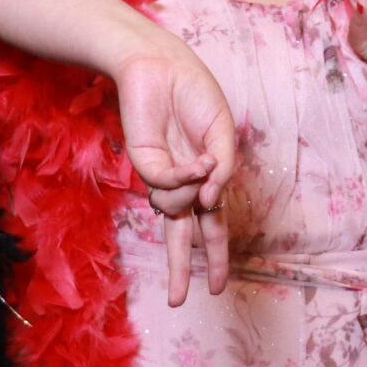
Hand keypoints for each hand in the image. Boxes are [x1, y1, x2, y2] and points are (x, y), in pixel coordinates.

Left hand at [112, 41, 236, 306]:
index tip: (216, 288)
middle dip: (182, 269)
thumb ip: (222, 171)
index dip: (215, 257)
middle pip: (181, 236)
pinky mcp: (143, 163)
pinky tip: (196, 160)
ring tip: (202, 161)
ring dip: (195, 192)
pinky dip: (186, 177)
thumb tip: (210, 203)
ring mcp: (161, 174)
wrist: (162, 64)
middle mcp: (181, 182)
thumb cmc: (195, 94)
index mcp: (205, 178)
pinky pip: (166, 185)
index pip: (211, 226)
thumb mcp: (223, 134)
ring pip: (175, 210)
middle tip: (180, 301)